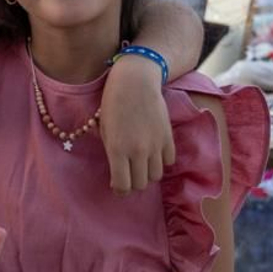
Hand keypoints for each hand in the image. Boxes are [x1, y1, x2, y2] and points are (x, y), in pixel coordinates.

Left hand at [99, 57, 175, 194]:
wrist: (135, 81)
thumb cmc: (113, 103)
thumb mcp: (104, 129)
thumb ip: (112, 152)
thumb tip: (118, 171)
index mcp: (117, 150)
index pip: (122, 185)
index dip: (119, 189)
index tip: (117, 185)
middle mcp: (138, 151)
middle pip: (141, 184)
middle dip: (133, 183)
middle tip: (129, 174)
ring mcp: (155, 145)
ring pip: (156, 176)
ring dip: (148, 173)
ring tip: (141, 164)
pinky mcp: (168, 137)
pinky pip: (168, 161)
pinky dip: (161, 161)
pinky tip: (153, 153)